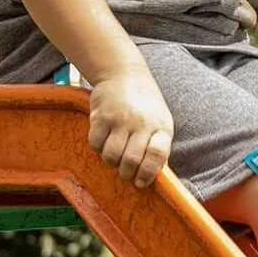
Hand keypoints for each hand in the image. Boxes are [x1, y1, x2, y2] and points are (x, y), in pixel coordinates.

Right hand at [86, 67, 174, 187]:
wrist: (124, 73)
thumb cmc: (145, 104)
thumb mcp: (160, 121)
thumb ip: (158, 146)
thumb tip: (152, 176)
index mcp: (162, 126)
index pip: (158, 155)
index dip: (149, 173)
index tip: (141, 182)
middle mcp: (142, 122)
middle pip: (132, 160)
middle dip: (127, 173)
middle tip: (125, 173)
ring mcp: (121, 119)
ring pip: (112, 156)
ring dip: (111, 162)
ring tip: (115, 155)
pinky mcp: (101, 116)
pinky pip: (96, 144)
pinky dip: (98, 148)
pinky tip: (104, 140)